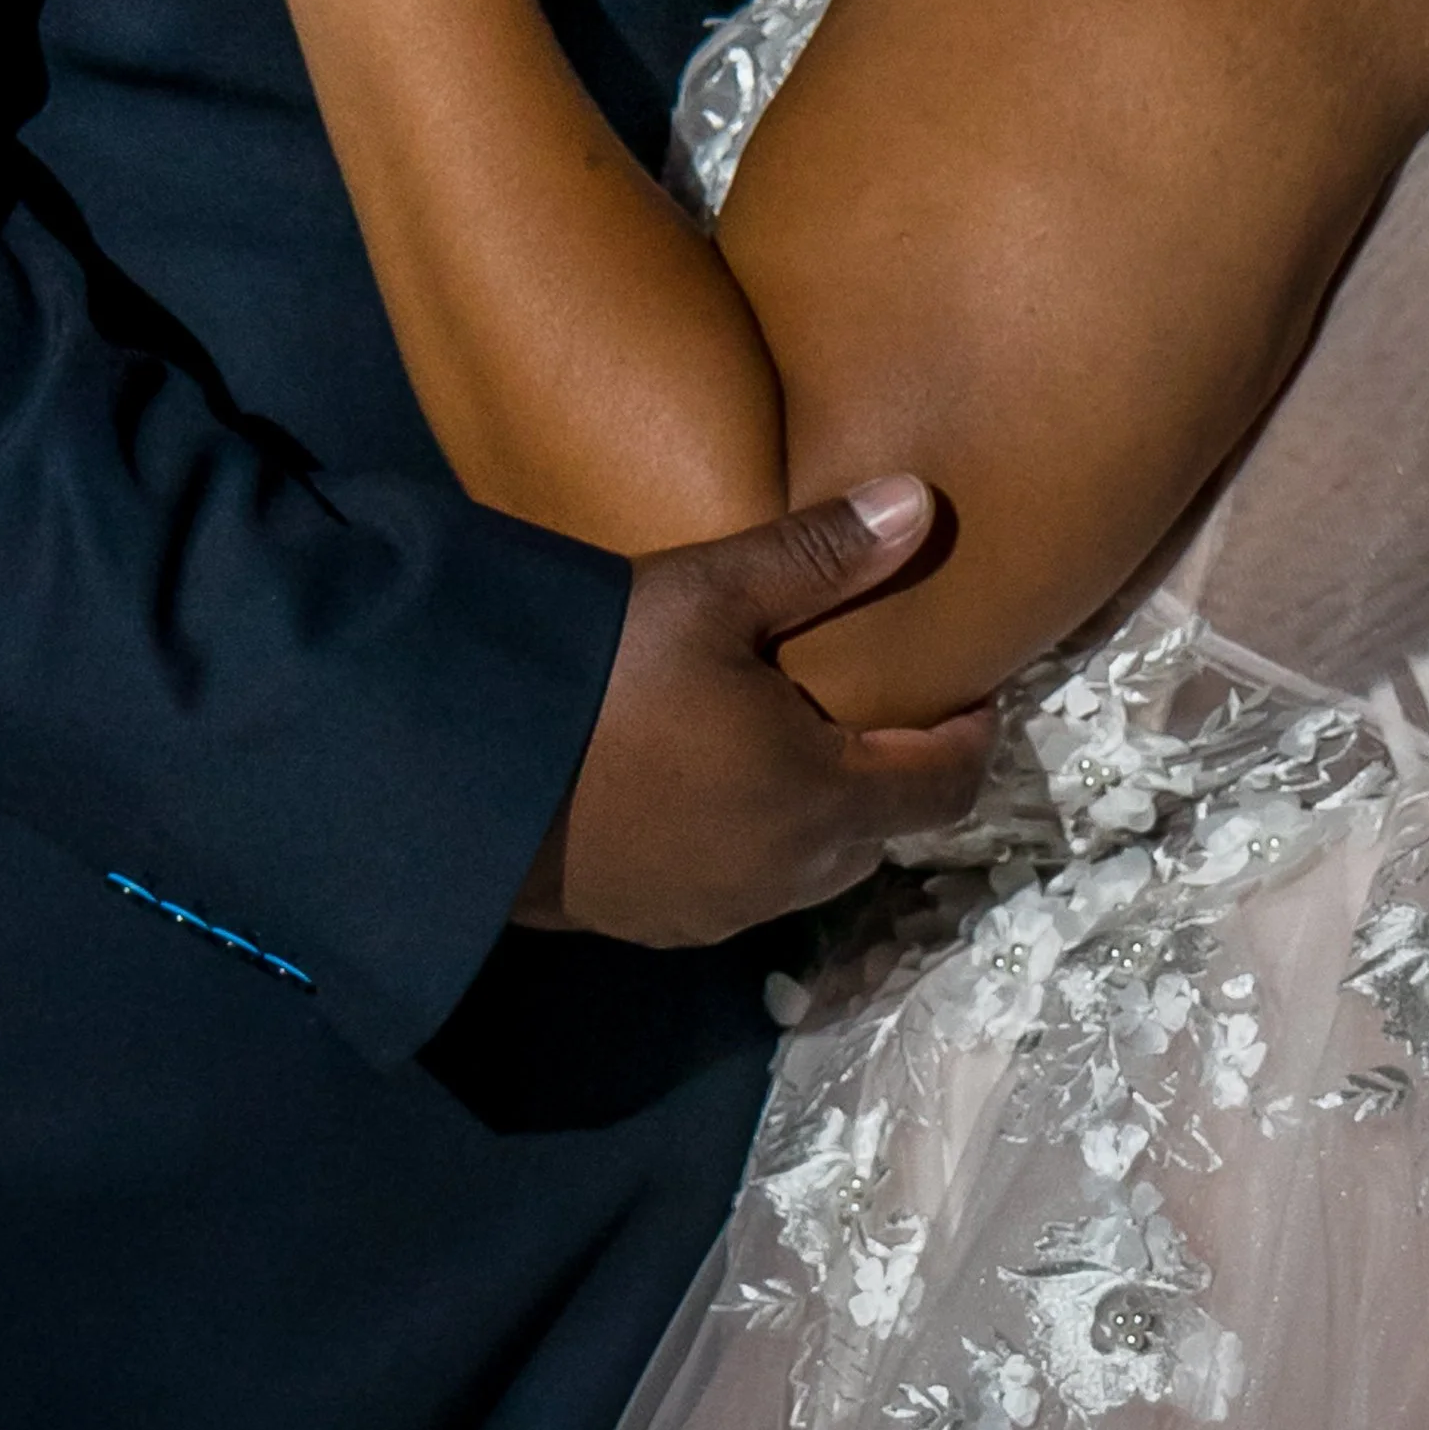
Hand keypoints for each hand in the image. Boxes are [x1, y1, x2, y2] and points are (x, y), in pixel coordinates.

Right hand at [514, 478, 994, 943]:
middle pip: (881, 833)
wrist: (461, 779)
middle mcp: (785, 874)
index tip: (964, 690)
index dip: (967, 738)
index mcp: (821, 796)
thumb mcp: (709, 592)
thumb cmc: (600, 676)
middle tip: (868, 702)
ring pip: (809, 869)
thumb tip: (920, 504)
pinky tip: (703, 789)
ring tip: (786, 740)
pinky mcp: (652, 925)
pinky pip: (736, 890)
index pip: (944, 786)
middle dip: (889, 774)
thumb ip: (819, 553)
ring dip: (816, 814)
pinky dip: (747, 844)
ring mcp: (716, 914)